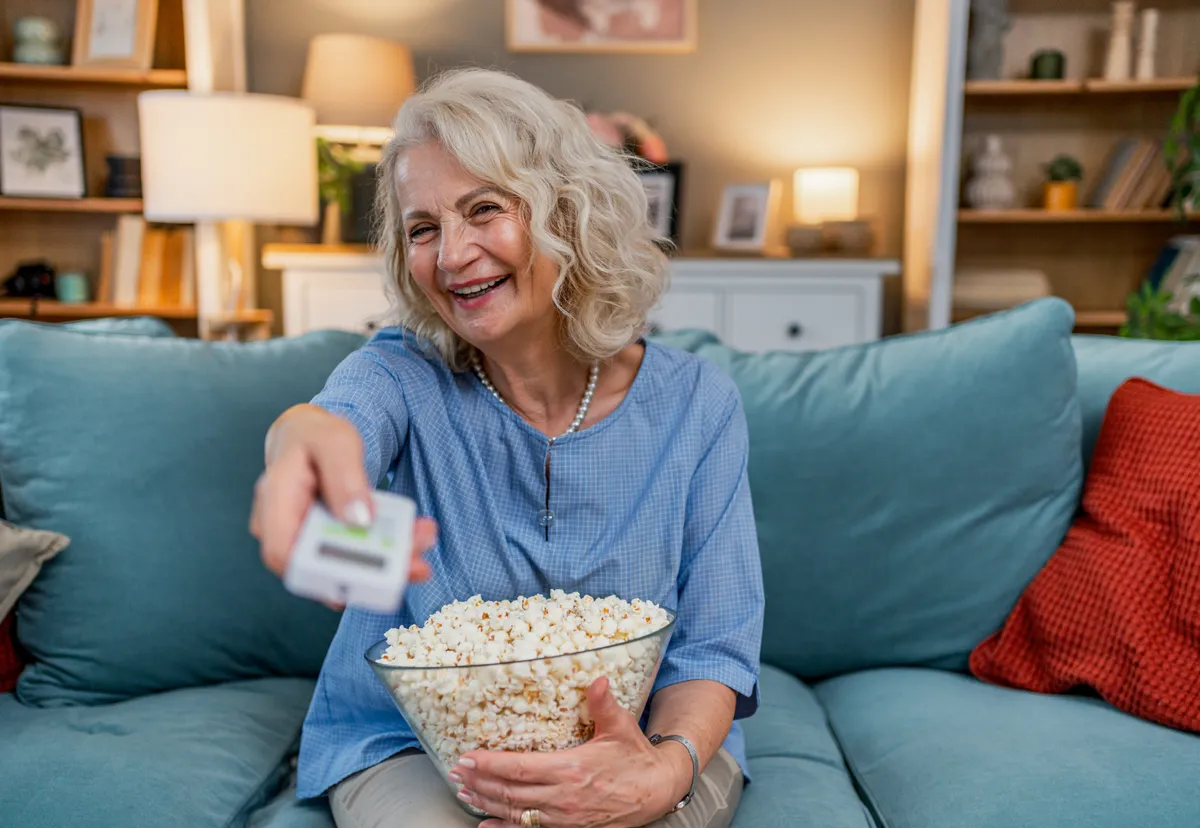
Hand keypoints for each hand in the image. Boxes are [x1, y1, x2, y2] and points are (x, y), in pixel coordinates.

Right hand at [249, 404, 433, 599]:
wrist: (311, 437)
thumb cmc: (316, 437)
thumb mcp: (334, 443)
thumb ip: (344, 476)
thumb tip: (359, 519)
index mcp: (275, 501)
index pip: (282, 553)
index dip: (317, 574)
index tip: (362, 577)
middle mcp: (285, 528)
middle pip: (322, 567)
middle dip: (373, 571)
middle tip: (417, 564)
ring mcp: (306, 539)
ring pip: (344, 566)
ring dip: (388, 562)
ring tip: (423, 541)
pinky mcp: (329, 541)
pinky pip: (356, 554)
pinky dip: (387, 550)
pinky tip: (416, 535)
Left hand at [451, 677, 690, 826]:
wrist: (657, 791)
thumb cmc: (636, 758)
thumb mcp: (620, 727)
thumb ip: (603, 703)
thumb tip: (596, 678)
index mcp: (571, 769)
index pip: (519, 767)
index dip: (489, 764)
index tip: (467, 757)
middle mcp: (562, 797)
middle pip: (509, 792)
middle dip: (479, 782)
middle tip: (456, 773)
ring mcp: (564, 818)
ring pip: (515, 813)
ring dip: (486, 803)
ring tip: (464, 792)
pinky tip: (486, 827)